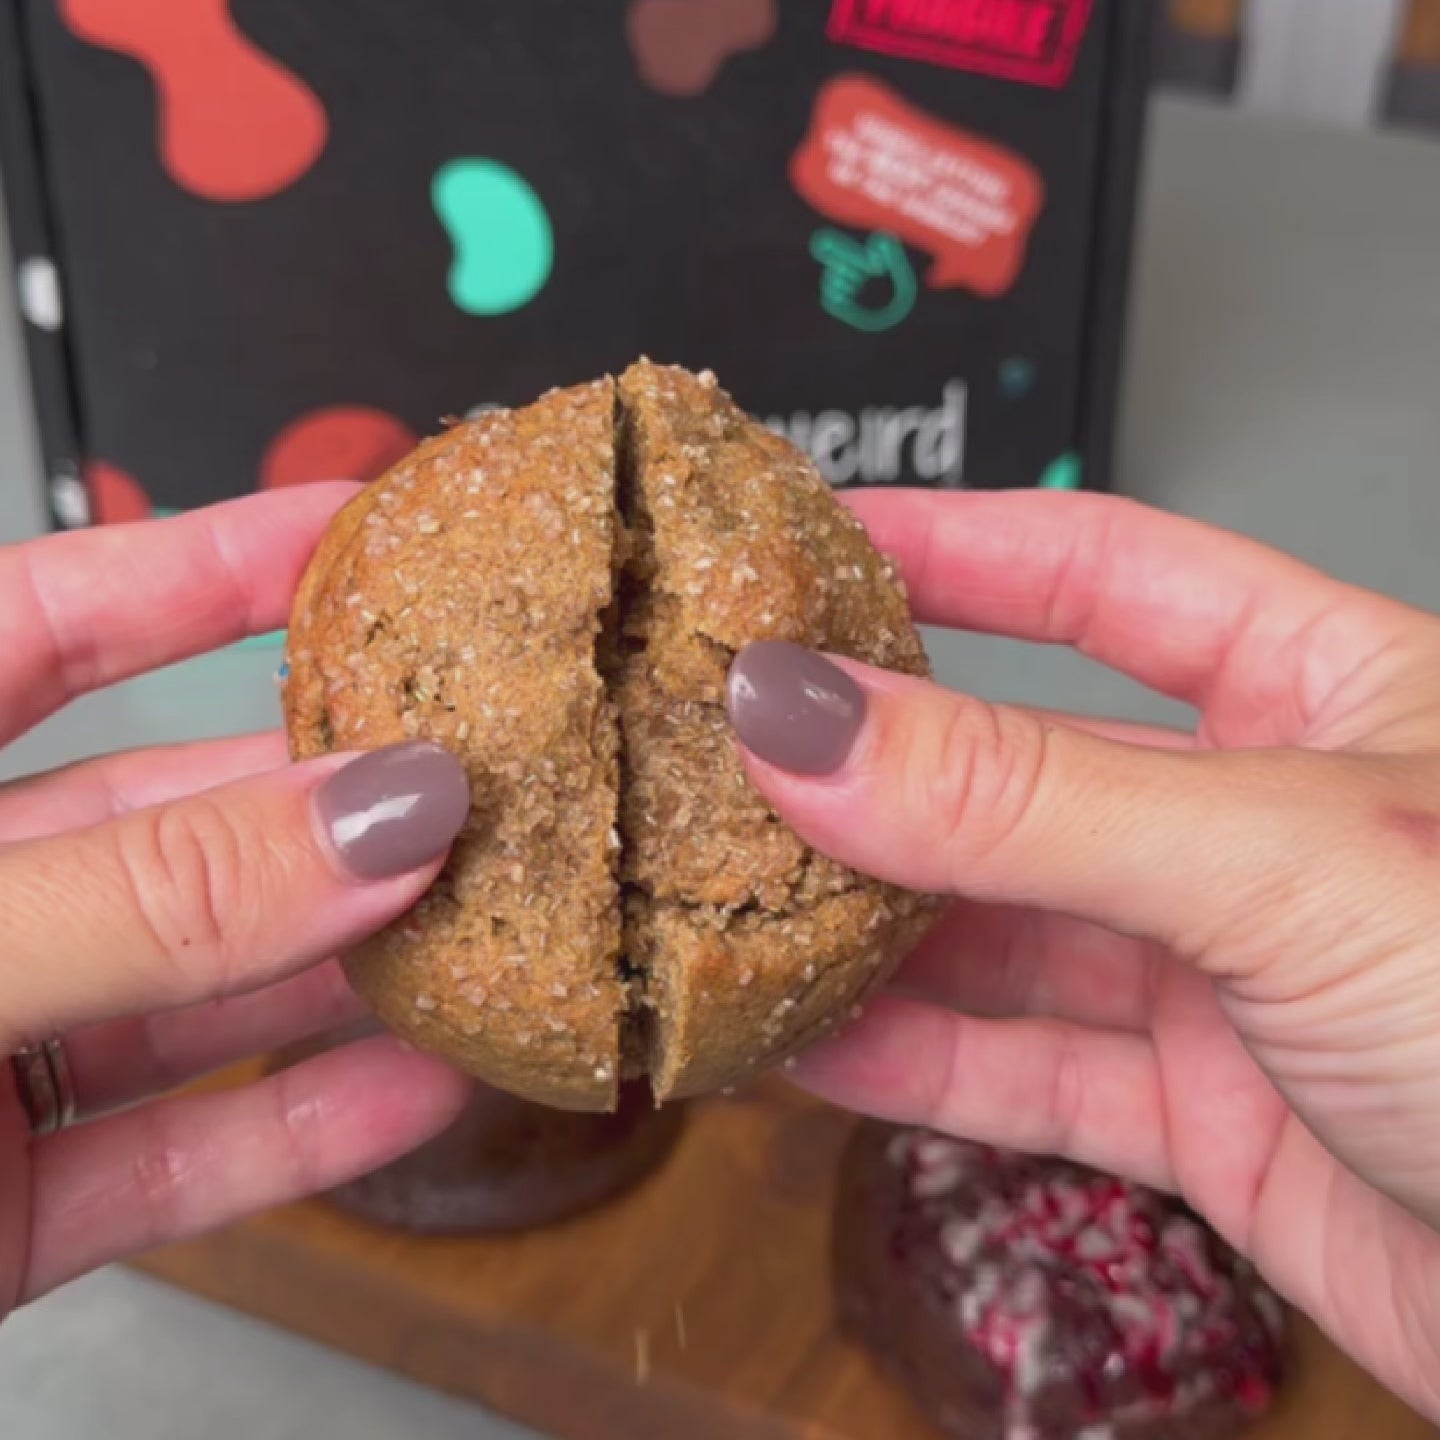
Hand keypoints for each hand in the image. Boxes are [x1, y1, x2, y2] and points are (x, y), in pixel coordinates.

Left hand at [0, 488, 472, 1321]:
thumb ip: (139, 897)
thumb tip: (380, 811)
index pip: (55, 620)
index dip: (219, 561)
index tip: (367, 533)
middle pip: (170, 815)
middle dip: (335, 795)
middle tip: (486, 766)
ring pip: (198, 990)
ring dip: (349, 969)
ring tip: (494, 926)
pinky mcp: (3, 1202)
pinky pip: (179, 1148)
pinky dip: (301, 1125)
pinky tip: (421, 1083)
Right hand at [726, 489, 1439, 1418]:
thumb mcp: (1280, 858)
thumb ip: (1029, 799)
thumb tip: (810, 718)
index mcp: (1320, 691)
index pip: (1101, 571)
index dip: (953, 544)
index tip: (807, 542)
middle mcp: (1254, 822)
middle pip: (1020, 764)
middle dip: (874, 761)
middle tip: (723, 741)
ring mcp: (1218, 972)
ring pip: (1001, 929)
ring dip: (867, 925)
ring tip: (724, 898)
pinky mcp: (1198, 1114)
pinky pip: (1018, 1069)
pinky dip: (907, 1063)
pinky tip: (800, 1044)